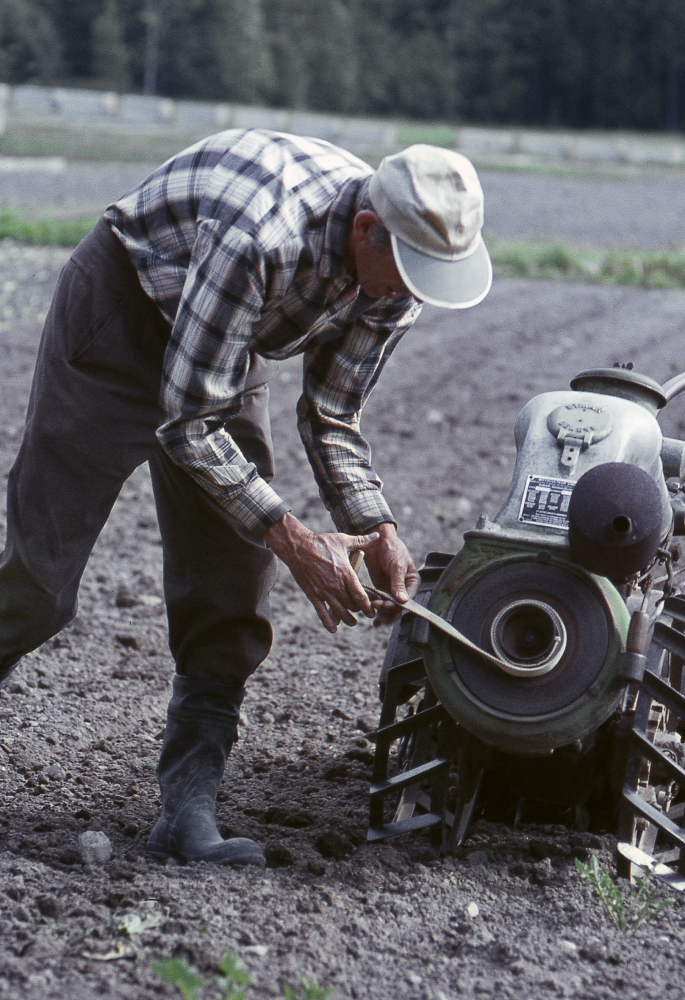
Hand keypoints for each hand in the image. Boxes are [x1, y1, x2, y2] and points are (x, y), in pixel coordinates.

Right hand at [263, 512, 378, 632]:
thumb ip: (362, 541)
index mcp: (346, 573)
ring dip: (347, 619)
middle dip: (358, 611)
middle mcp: (336, 585)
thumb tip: (377, 535)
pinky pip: (321, 612)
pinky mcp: (312, 594)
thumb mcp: (343, 540)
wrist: (298, 546)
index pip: (360, 595)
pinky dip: (328, 623)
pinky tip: (333, 629)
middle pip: (351, 605)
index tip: (372, 611)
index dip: (367, 606)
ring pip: (339, 611)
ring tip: (352, 622)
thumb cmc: (322, 542)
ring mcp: (323, 591)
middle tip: (361, 612)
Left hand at [362, 523, 419, 625]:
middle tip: (377, 610)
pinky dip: (376, 608)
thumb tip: (403, 601)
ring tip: (375, 620)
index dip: (397, 605)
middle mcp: (403, 588)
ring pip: (389, 607)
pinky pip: (380, 601)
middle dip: (388, 611)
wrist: (377, 540)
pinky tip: (370, 612)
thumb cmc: (391, 549)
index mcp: (412, 582)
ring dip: (383, 613)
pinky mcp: (380, 589)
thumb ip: (398, 583)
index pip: (407, 599)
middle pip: (398, 606)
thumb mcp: (397, 565)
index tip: (385, 605)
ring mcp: (391, 589)